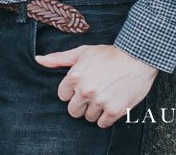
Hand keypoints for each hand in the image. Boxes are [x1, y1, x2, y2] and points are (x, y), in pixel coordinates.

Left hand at [34, 44, 157, 127]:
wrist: (137, 58)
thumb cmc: (108, 54)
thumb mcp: (82, 52)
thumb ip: (59, 58)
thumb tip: (38, 59)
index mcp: (74, 76)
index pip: (63, 96)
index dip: (72, 92)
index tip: (82, 87)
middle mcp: (85, 90)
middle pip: (73, 111)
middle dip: (81, 105)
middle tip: (92, 95)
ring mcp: (100, 101)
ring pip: (89, 117)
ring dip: (95, 111)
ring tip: (104, 97)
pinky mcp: (114, 110)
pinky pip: (103, 123)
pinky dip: (106, 117)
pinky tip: (111, 105)